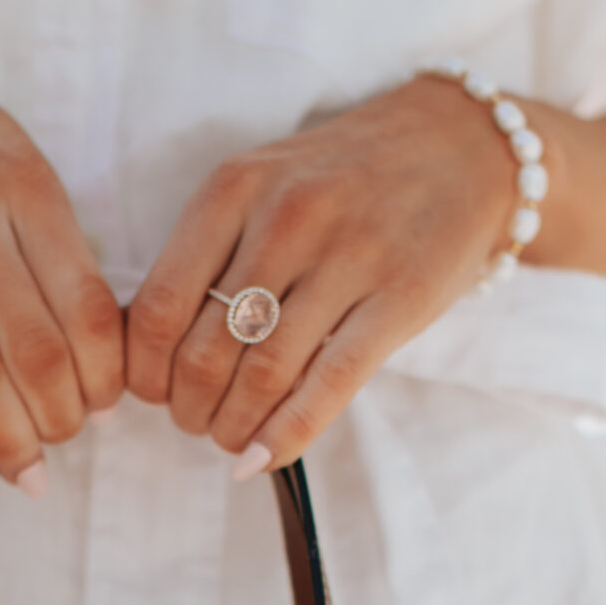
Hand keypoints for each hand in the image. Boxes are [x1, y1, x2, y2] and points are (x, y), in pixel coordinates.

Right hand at [0, 0, 125, 486]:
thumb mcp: (6, 155)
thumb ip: (49, 236)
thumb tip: (96, 342)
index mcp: (25, 183)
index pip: (89, 308)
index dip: (106, 377)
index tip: (105, 408)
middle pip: (38, 348)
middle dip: (62, 419)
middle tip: (61, 445)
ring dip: (6, 436)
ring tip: (24, 471)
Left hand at [124, 77, 605, 472]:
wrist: (461, 146)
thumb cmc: (343, 181)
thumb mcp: (261, 187)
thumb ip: (206, 253)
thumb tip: (145, 350)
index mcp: (233, 188)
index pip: (157, 308)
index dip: (144, 373)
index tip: (151, 392)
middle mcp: (286, 218)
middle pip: (203, 352)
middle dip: (186, 408)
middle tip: (194, 420)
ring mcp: (348, 256)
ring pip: (261, 376)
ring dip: (231, 427)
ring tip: (229, 436)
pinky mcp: (400, 297)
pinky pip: (329, 384)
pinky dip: (285, 434)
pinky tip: (262, 458)